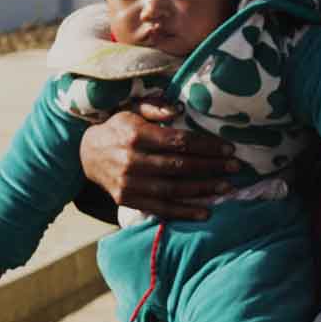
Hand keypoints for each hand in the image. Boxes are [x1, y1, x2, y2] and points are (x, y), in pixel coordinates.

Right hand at [74, 101, 238, 221]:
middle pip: (179, 166)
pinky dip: (183, 212)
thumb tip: (179, 110)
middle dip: (211, 167)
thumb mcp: (131, 110)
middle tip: (235, 168)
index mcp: (135, 135)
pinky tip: (204, 212)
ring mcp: (129, 183)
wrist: (85, 155)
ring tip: (226, 188)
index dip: (206, 146)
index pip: (178, 142)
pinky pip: (159, 209)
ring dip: (202, 190)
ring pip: (173, 189)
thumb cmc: (117, 129)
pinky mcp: (127, 200)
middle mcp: (132, 161)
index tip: (228, 148)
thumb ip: (155, 108)